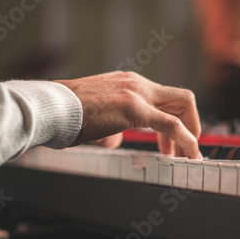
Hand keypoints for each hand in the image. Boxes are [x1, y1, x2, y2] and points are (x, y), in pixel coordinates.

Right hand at [55, 71, 201, 158]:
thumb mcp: (95, 117)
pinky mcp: (134, 107)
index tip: (171, 141)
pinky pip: (171, 123)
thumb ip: (111, 126)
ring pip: (182, 105)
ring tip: (186, 155)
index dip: (175, 119)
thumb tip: (118, 138)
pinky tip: (190, 153)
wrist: (50, 108)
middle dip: (190, 124)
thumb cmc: (65, 114)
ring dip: (190, 132)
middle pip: (180, 98)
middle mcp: (136, 83)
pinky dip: (186, 138)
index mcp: (127, 83)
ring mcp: (136, 92)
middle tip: (183, 150)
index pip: (164, 97)